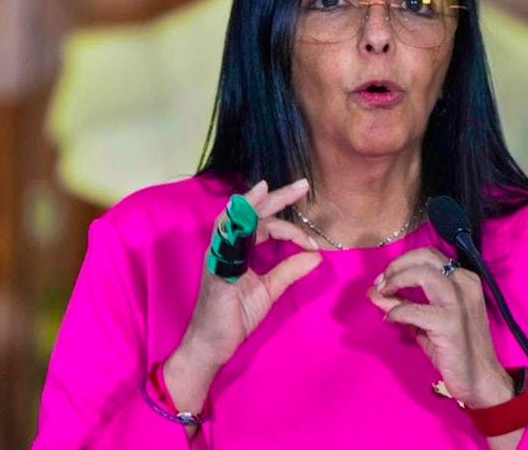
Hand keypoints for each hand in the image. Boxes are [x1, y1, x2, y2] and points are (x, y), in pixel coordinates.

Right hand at [165, 179, 321, 412]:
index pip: (265, 224)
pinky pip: (223, 242)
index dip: (290, 227)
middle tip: (302, 184)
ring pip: (234, 220)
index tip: (312, 240)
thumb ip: (289, 270)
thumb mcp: (269, 289)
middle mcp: (226, 247)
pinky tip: (246, 215)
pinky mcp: (215, 270)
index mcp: (238, 249)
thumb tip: (316, 256)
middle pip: (251, 213)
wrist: (211, 344)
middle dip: (276, 197)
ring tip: (270, 188)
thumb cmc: (234, 316)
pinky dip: (234, 226)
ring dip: (254, 204)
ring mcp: (217, 256)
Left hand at [367, 247, 512, 408]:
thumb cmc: (456, 349)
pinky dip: (396, 311)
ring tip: (384, 294)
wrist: (481, 380)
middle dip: (396, 266)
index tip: (384, 278)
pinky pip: (414, 309)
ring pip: (422, 274)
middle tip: (381, 284)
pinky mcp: (450, 324)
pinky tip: (390, 319)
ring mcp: (459, 303)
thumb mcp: (424, 321)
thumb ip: (401, 303)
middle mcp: (464, 284)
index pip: (428, 255)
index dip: (401, 262)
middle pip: (424, 257)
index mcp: (464, 279)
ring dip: (396, 281)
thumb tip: (373, 291)